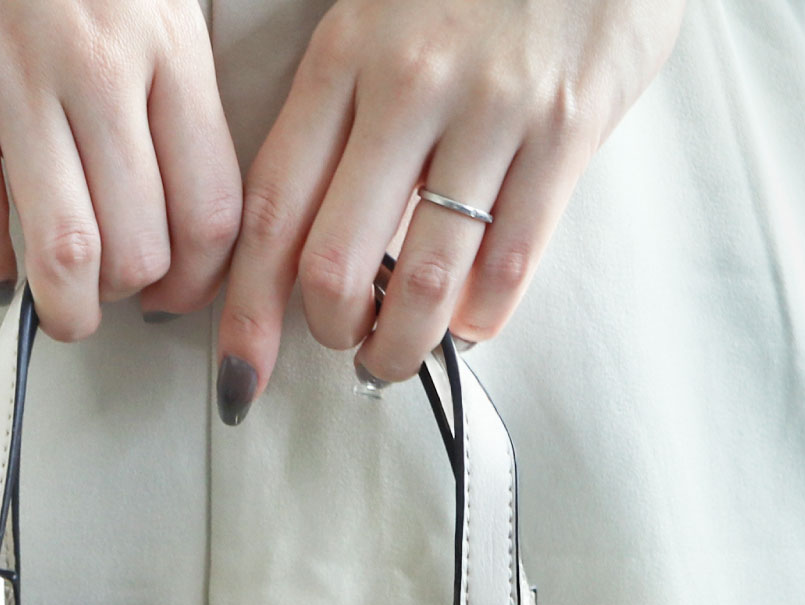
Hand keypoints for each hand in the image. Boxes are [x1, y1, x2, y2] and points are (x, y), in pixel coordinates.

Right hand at [0, 0, 242, 339]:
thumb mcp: (162, 2)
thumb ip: (183, 101)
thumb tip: (198, 220)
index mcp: (168, 52)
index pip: (211, 210)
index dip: (203, 282)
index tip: (185, 296)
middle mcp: (97, 69)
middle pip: (141, 244)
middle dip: (136, 297)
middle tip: (122, 296)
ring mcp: (11, 76)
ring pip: (63, 246)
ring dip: (69, 306)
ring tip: (68, 311)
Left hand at [216, 0, 685, 421]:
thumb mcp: (378, 18)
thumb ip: (340, 114)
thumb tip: (307, 236)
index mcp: (344, 58)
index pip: (273, 207)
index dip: (249, 306)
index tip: (240, 370)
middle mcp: (407, 85)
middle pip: (338, 260)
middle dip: (334, 333)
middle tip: (347, 346)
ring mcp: (489, 109)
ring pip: (426, 276)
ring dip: (406, 344)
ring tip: (401, 357)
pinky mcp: (565, 130)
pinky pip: (512, 259)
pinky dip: (484, 314)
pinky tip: (472, 322)